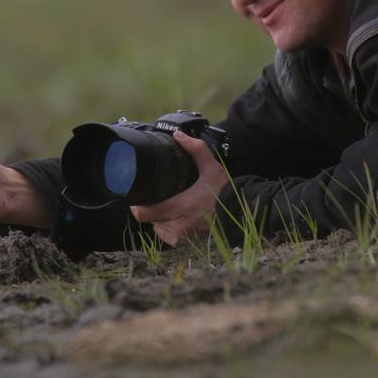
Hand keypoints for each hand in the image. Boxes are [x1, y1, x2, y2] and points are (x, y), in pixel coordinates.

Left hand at [130, 130, 226, 244]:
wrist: (240, 215)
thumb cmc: (225, 193)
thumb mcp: (212, 168)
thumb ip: (196, 150)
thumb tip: (178, 135)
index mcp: (180, 207)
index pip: (144, 214)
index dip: (137, 204)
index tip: (138, 194)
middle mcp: (177, 226)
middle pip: (148, 219)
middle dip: (149, 207)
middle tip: (156, 195)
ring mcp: (180, 237)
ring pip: (156, 227)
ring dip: (158, 217)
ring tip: (168, 204)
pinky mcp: (183, 242)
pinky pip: (166, 235)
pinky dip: (167, 226)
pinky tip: (175, 216)